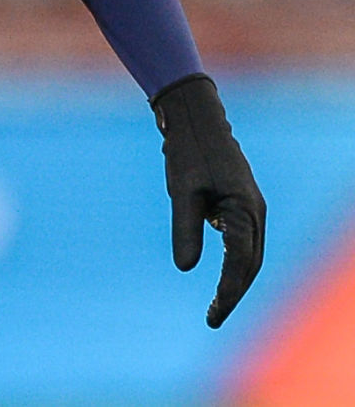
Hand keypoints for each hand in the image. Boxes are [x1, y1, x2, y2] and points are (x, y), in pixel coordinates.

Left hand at [153, 73, 265, 327]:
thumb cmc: (188, 152)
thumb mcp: (182, 191)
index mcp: (245, 211)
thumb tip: (185, 269)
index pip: (240, 264)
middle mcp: (255, 213)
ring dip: (236, 281)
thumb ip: (185, 229)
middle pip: (250, 264)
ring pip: (249, 255)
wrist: (195, 118)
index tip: (213, 316)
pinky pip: (243, 242)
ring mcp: (251, 208)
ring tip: (217, 305)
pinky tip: (219, 275)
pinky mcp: (241, 204)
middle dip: (233, 293)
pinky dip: (235, 262)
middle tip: (212, 318)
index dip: (227, 293)